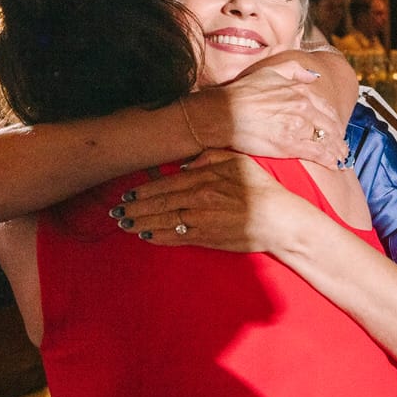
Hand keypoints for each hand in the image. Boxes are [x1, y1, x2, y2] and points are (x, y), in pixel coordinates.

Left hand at [111, 150, 304, 252]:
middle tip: (116, 212)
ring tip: (124, 225)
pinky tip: (145, 237)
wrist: (280, 220)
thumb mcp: (238, 162)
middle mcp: (198, 200)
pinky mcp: (207, 239)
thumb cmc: (261, 189)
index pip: (165, 184)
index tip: (127, 194)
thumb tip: (186, 164)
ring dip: (140, 223)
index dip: (143, 191)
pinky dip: (158, 238)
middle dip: (134, 209)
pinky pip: (176, 239)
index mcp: (203, 179)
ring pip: (162, 222)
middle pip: (158, 204)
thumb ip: (210, 157)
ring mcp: (200, 221)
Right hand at [187, 62, 349, 166]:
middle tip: (343, 148)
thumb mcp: (269, 72)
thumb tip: (314, 75)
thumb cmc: (242, 93)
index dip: (334, 121)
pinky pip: (317, 153)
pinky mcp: (290, 145)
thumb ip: (294, 70)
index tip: (337, 129)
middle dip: (339, 138)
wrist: (223, 112)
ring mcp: (298, 126)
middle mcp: (303, 108)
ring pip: (327, 140)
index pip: (326, 108)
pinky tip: (334, 164)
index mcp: (300, 91)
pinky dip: (329, 159)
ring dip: (337, 150)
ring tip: (341, 158)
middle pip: (330, 125)